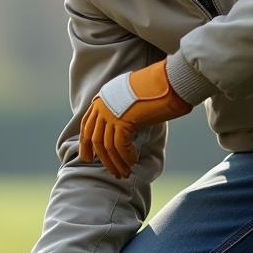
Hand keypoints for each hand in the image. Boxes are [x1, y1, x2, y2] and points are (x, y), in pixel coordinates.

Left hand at [80, 59, 191, 178]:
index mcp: (102, 99)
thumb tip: (123, 127)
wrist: (166, 80)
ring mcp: (110, 114)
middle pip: (95, 139)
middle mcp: (102, 106)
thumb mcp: (131, 95)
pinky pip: (120, 146)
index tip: (89, 157)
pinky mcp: (122, 121)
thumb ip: (122, 109)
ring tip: (124, 173)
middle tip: (112, 172)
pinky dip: (126, 157)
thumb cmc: (155, 88)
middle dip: (103, 159)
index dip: (86, 143)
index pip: (87, 125)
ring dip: (116, 163)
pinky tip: (132, 162)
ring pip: (107, 146)